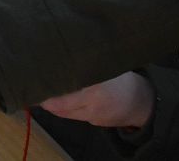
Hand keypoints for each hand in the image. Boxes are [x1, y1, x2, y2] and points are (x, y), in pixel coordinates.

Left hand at [40, 73, 155, 129]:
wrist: (143, 103)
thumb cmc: (124, 80)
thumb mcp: (108, 70)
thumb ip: (88, 67)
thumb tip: (66, 54)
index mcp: (95, 92)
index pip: (64, 97)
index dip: (48, 91)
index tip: (38, 80)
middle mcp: (92, 108)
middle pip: (60, 108)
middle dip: (46, 100)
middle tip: (35, 87)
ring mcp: (93, 118)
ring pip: (65, 114)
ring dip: (53, 105)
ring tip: (43, 92)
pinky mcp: (95, 124)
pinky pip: (75, 116)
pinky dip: (65, 109)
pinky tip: (60, 99)